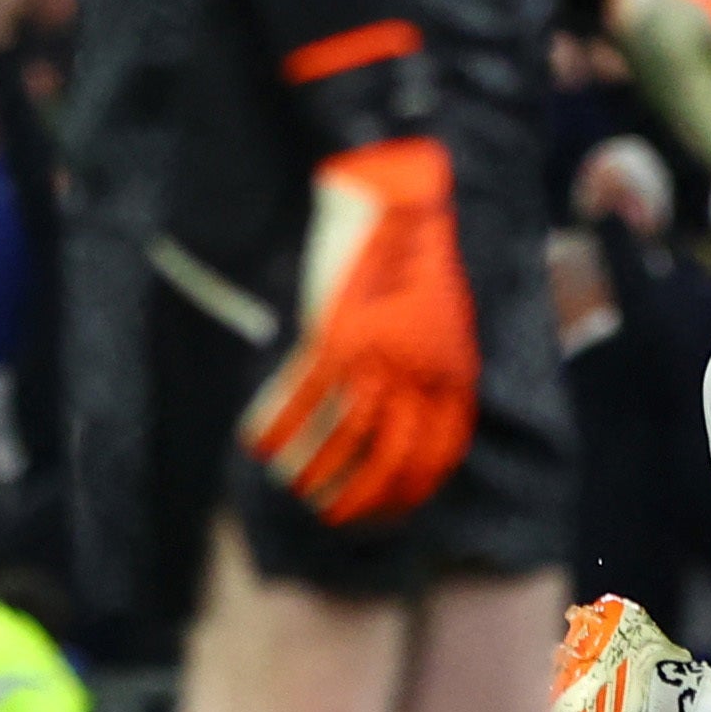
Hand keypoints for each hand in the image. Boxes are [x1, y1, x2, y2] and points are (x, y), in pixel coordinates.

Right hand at [243, 136, 478, 523]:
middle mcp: (418, 372)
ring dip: (312, 472)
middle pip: (388, 460)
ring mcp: (374, 356)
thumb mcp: (444, 321)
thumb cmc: (415, 257)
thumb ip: (432, 372)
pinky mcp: (332, 334)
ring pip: (340, 438)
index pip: (436, 456)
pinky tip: (257, 444)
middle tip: (331, 517)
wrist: (396, 195)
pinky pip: (299, 398)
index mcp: (452, 372)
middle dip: (358, 499)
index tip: (386, 516)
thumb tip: (408, 419)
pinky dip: (276, 428)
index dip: (408, 494)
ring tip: (291, 488)